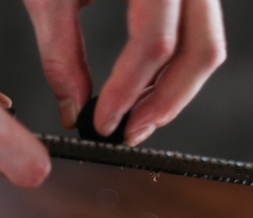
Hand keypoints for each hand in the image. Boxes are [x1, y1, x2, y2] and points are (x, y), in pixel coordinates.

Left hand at [24, 0, 225, 145]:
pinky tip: (142, 89)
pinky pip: (197, 33)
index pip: (153, 45)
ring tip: (133, 119)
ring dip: (173, 91)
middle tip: (128, 134)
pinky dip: (172, 68)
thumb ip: (61, 55)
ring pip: (206, 46)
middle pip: (201, 51)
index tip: (101, 124)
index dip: (127, 94)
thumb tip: (74, 108)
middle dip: (165, 103)